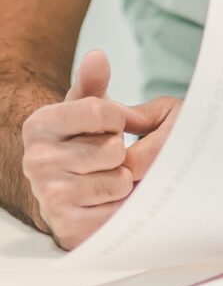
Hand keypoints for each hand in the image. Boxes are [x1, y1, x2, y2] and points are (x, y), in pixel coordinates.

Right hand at [21, 50, 182, 248]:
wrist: (63, 185)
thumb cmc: (80, 139)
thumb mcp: (84, 105)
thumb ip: (93, 81)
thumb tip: (97, 58)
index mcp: (40, 126)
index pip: (101, 111)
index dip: (118, 117)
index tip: (112, 123)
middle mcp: (37, 162)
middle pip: (113, 149)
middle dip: (120, 150)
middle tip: (105, 155)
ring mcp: (49, 196)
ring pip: (118, 180)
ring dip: (122, 178)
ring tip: (105, 176)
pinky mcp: (67, 227)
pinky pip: (115, 212)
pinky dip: (120, 205)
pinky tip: (106, 200)